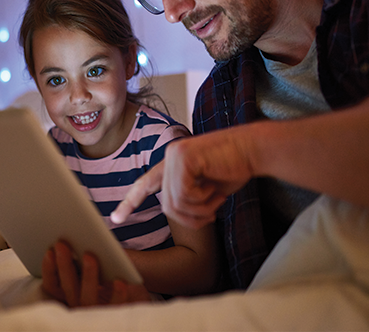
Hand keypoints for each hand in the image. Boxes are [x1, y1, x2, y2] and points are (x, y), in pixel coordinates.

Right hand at [41, 241, 149, 306]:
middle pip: (68, 288)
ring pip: (86, 298)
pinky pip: (114, 306)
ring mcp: (97, 311)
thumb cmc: (114, 274)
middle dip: (64, 265)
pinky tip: (119, 280)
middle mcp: (80, 304)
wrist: (138, 292)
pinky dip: (116, 294)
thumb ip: (84, 257)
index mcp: (72, 291)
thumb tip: (76, 235)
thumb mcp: (97, 264)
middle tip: (63, 244)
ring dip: (88, 276)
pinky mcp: (116, 313)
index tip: (50, 249)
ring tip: (89, 256)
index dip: (49, 268)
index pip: (53, 284)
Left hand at [112, 128, 253, 229]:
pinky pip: (185, 194)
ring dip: (200, 209)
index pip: (146, 184)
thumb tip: (174, 209)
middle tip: (212, 212)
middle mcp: (169, 157)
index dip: (131, 201)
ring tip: (216, 198)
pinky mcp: (184, 157)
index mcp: (173, 163)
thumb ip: (187, 195)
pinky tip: (214, 189)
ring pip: (175, 203)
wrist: (252, 150)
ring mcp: (175, 155)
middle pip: (167, 205)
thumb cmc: (234, 167)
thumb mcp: (206, 188)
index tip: (116, 218)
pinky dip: (202, 200)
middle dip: (191, 217)